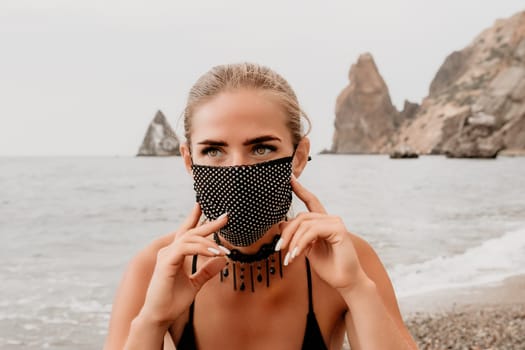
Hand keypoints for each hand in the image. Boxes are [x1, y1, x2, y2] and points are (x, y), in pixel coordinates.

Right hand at [138, 204, 228, 326]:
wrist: (159, 317)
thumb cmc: (173, 301)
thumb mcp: (196, 283)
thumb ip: (207, 270)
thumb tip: (222, 259)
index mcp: (175, 254)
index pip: (187, 232)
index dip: (197, 219)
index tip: (208, 208)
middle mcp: (169, 251)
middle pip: (191, 232)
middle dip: (209, 224)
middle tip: (226, 217)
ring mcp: (166, 255)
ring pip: (190, 239)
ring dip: (209, 242)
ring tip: (224, 250)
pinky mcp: (166, 263)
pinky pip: (186, 248)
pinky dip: (201, 249)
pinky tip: (214, 253)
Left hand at [278, 176, 367, 291]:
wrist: (345, 282)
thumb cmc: (329, 268)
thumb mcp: (306, 250)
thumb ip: (297, 236)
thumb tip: (282, 223)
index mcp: (323, 223)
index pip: (311, 201)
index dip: (300, 189)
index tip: (289, 179)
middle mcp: (330, 220)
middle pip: (301, 217)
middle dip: (287, 232)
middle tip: (279, 248)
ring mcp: (335, 222)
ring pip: (304, 224)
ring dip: (292, 241)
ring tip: (289, 257)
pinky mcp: (338, 229)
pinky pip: (312, 231)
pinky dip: (301, 243)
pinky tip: (296, 255)